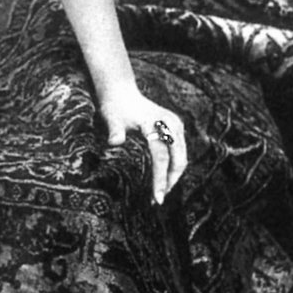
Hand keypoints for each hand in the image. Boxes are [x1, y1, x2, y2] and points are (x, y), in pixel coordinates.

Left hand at [100, 89, 186, 205]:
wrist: (121, 92)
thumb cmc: (114, 107)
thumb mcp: (110, 117)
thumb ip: (114, 130)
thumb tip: (114, 142)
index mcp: (154, 122)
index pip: (160, 155)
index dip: (160, 178)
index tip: (156, 198)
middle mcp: (169, 123)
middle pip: (177, 158)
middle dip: (169, 181)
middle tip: (157, 200)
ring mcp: (175, 124)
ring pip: (181, 157)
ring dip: (173, 176)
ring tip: (159, 193)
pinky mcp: (176, 127)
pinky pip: (179, 152)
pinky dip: (173, 167)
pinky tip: (163, 180)